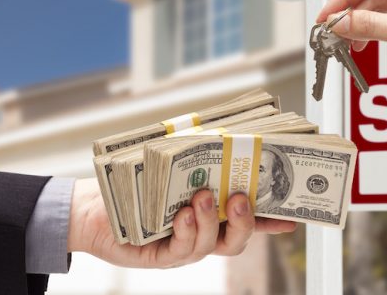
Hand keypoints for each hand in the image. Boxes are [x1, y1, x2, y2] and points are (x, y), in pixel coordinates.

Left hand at [66, 178, 296, 268]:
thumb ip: (196, 155)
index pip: (248, 218)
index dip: (271, 220)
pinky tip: (183, 215)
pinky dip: (187, 231)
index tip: (292, 216)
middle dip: (245, 220)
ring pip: (212, 245)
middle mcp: (202, 233)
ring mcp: (184, 247)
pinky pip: (182, 250)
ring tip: (202, 197)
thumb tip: (219, 131)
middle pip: (237, 239)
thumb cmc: (135, 183)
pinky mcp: (161, 256)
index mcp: (211, 214)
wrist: (94, 205)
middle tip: (240, 196)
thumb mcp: (170, 166)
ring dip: (211, 221)